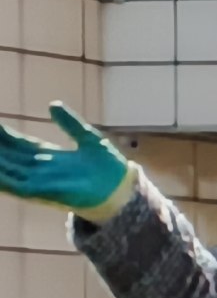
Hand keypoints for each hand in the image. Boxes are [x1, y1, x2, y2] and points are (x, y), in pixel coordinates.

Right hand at [0, 103, 133, 215]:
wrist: (123, 190)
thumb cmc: (108, 167)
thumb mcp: (87, 137)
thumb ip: (69, 123)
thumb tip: (52, 104)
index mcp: (46, 156)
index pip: (16, 143)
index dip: (2, 134)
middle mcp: (38, 169)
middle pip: (6, 155)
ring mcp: (39, 181)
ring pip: (6, 169)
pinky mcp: (44, 193)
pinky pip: (17, 186)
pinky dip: (3, 179)